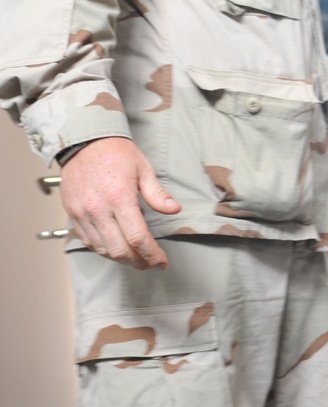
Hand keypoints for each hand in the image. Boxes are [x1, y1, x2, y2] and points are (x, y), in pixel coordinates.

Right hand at [59, 137, 180, 268]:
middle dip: (139, 262)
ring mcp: (82, 213)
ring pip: (102, 250)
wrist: (84, 142)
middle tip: (152, 264)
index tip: (162, 262)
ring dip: (121, 259)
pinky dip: (104, 249)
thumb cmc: (115, 154)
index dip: (152, 254)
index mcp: (119, 197)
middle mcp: (98, 209)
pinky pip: (88, 241)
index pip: (137, 237)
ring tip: (137, 258)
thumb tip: (174, 209)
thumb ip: (158, 194)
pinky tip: (117, 248)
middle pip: (119, 250)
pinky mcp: (72, 214)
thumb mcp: (144, 169)